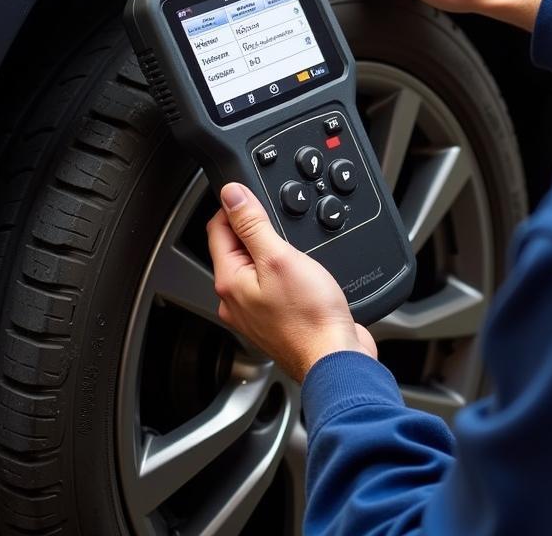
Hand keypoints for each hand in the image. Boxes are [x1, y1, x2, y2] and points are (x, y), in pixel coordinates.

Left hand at [207, 182, 376, 382]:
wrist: (335, 357)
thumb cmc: (309, 317)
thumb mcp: (280, 257)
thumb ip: (252, 224)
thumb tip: (231, 194)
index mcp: (229, 281)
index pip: (217, 228)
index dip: (235, 205)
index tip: (254, 195)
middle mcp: (237, 299)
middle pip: (236, 247)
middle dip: (256, 228)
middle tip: (281, 222)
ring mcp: (256, 311)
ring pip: (257, 265)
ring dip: (273, 249)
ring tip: (295, 246)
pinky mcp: (278, 318)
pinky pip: (274, 283)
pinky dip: (285, 270)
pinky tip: (303, 270)